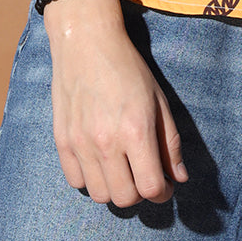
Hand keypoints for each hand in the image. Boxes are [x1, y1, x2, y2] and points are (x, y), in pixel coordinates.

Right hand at [46, 0, 187, 206]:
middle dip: (139, 193)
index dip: (162, 192)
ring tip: (121, 169)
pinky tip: (99, 161)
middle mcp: (106, 142)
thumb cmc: (128, 68)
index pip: (150, 188)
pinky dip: (89, 179)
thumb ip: (170, 142)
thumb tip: (179, 178)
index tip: (163, 185)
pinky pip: (76, 182)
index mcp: (136, 130)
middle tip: (142, 175)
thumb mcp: (158, 99)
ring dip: (114, 189)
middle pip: (125, 198)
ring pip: (100, 195)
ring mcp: (81, 143)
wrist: (86, 42)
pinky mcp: (62, 140)